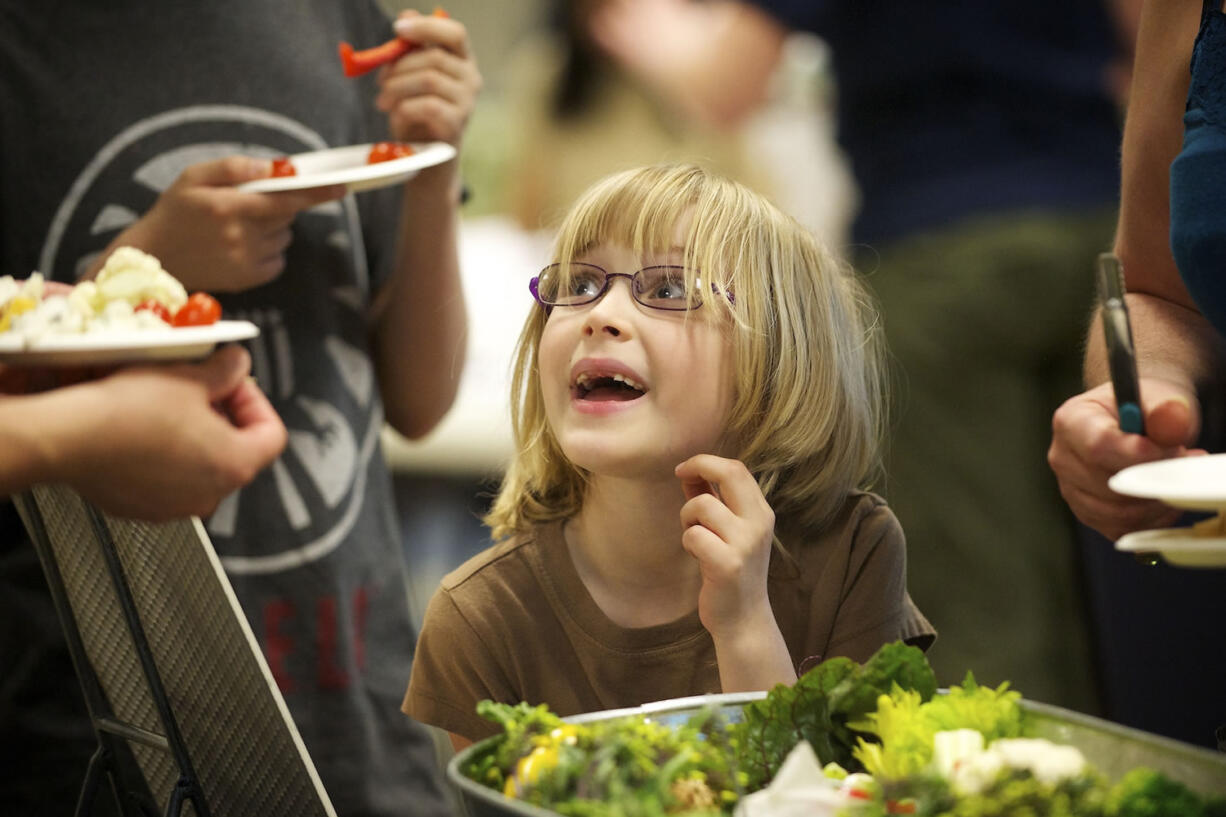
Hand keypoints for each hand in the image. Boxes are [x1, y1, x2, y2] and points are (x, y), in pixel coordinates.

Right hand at [52, 345, 286, 520]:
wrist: (68, 439)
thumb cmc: (131, 411)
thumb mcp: (189, 377)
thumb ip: (226, 371)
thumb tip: (238, 363)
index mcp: (235, 465)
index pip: (271, 434)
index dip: (255, 402)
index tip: (234, 383)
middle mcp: (211, 495)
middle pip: (236, 450)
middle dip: (222, 415)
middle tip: (201, 387)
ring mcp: (176, 507)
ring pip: (200, 466)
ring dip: (193, 436)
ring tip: (169, 406)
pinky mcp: (142, 508)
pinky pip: (166, 479)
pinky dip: (163, 456)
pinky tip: (142, 430)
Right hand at [106, 157, 345, 291]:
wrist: (155, 257)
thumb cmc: (175, 211)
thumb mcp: (193, 176)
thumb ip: (234, 167)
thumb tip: (274, 167)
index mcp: (228, 207)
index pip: (285, 199)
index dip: (317, 193)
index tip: (343, 187)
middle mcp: (240, 236)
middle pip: (287, 215)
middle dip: (278, 204)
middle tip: (248, 203)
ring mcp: (246, 261)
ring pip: (284, 237)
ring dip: (272, 228)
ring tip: (237, 226)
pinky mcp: (248, 279)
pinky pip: (278, 260)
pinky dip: (269, 250)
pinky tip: (240, 245)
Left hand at [376, 10, 481, 145]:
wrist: (427, 155)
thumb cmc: (418, 112)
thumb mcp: (411, 77)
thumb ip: (410, 49)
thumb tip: (406, 17)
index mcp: (462, 61)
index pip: (455, 33)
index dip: (427, 26)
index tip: (398, 29)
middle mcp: (471, 79)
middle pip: (433, 57)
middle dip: (399, 67)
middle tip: (380, 81)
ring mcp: (467, 102)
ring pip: (428, 80)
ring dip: (397, 88)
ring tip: (382, 100)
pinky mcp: (457, 124)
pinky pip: (428, 106)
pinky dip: (404, 108)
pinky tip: (396, 115)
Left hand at [675, 454, 776, 638]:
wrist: (743, 620)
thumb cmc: (730, 572)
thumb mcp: (727, 532)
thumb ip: (712, 500)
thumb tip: (690, 472)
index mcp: (761, 512)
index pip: (737, 468)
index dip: (707, 461)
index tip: (684, 468)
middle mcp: (758, 523)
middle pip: (729, 473)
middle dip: (699, 466)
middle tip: (680, 474)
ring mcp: (745, 543)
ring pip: (702, 505)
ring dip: (687, 517)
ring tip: (693, 536)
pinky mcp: (728, 564)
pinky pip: (693, 535)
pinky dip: (687, 542)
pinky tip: (696, 556)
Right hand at [1048, 378, 1204, 540]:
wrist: (1135, 421)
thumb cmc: (1142, 408)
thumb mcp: (1157, 398)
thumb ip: (1165, 409)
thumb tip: (1170, 420)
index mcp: (1070, 421)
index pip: (1098, 447)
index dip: (1141, 455)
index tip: (1176, 450)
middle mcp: (1062, 457)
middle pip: (1107, 484)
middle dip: (1154, 478)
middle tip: (1184, 459)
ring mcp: (1071, 489)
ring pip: (1116, 512)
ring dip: (1157, 501)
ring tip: (1176, 475)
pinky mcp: (1087, 513)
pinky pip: (1122, 528)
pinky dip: (1152, 519)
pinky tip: (1165, 495)